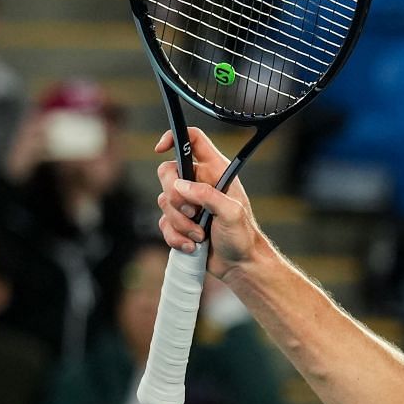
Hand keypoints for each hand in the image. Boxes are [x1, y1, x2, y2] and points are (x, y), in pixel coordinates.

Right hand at [155, 127, 258, 278]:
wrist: (239, 265)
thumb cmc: (243, 237)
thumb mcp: (231, 212)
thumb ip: (207, 195)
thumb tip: (180, 186)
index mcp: (216, 171)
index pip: (193, 140)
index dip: (175, 137)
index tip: (160, 148)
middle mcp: (199, 183)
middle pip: (167, 172)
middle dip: (175, 197)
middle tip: (194, 213)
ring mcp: (188, 203)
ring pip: (164, 201)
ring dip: (180, 223)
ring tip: (200, 236)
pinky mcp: (180, 222)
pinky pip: (163, 223)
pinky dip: (175, 237)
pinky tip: (192, 245)